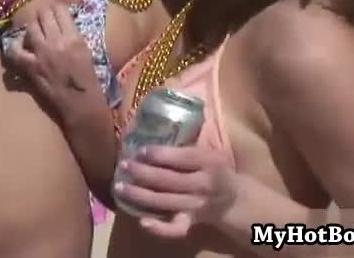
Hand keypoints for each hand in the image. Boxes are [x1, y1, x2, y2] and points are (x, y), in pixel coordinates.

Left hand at [2, 5, 103, 119]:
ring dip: (31, 27)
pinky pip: (15, 51)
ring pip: (30, 27)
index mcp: (74, 37)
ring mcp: (42, 54)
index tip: (54, 11)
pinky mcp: (31, 67)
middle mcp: (57, 41)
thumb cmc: (89, 79)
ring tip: (33, 30)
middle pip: (43, 15)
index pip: (59, 10)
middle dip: (42, 14)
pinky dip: (14, 46)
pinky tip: (16, 45)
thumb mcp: (86, 50)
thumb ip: (73, 34)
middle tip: (43, 18)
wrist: (81, 104)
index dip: (55, 8)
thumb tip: (62, 22)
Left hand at [112, 145, 237, 237]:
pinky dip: (160, 228)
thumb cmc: (214, 168)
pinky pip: (176, 229)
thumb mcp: (210, 151)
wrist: (234, 199)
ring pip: (165, 202)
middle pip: (170, 180)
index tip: (140, 150)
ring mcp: (197, 205)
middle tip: (124, 164)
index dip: (161, 154)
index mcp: (210, 162)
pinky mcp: (191, 221)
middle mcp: (204, 185)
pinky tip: (142, 222)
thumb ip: (189, 142)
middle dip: (143, 172)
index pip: (184, 158)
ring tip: (119, 187)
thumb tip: (155, 124)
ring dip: (140, 195)